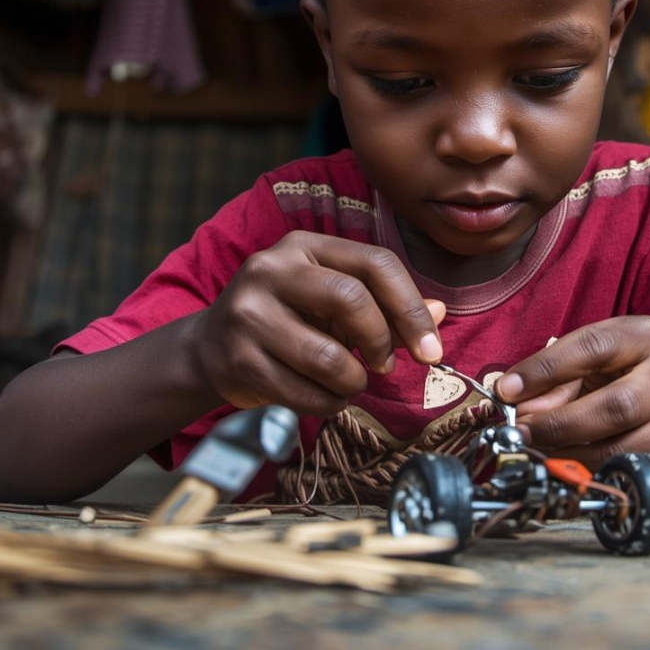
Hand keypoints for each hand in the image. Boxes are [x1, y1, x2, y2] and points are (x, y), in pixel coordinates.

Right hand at [189, 232, 445, 412]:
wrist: (209, 349)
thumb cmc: (288, 320)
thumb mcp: (333, 302)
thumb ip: (385, 305)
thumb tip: (440, 312)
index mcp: (305, 245)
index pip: (375, 263)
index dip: (411, 308)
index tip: (432, 349)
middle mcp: (271, 270)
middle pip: (351, 299)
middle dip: (381, 340)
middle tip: (386, 366)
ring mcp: (248, 314)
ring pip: (328, 357)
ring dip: (354, 381)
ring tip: (351, 383)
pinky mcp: (238, 360)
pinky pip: (305, 393)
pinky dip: (329, 404)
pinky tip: (326, 397)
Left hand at [494, 316, 649, 478]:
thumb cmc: (621, 372)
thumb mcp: (589, 361)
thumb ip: (554, 379)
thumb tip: (518, 407)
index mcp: (642, 337)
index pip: (592, 348)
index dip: (545, 370)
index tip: (508, 391)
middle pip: (617, 406)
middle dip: (560, 424)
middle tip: (524, 432)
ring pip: (624, 449)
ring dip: (573, 456)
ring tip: (542, 452)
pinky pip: (634, 476)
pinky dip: (596, 476)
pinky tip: (573, 469)